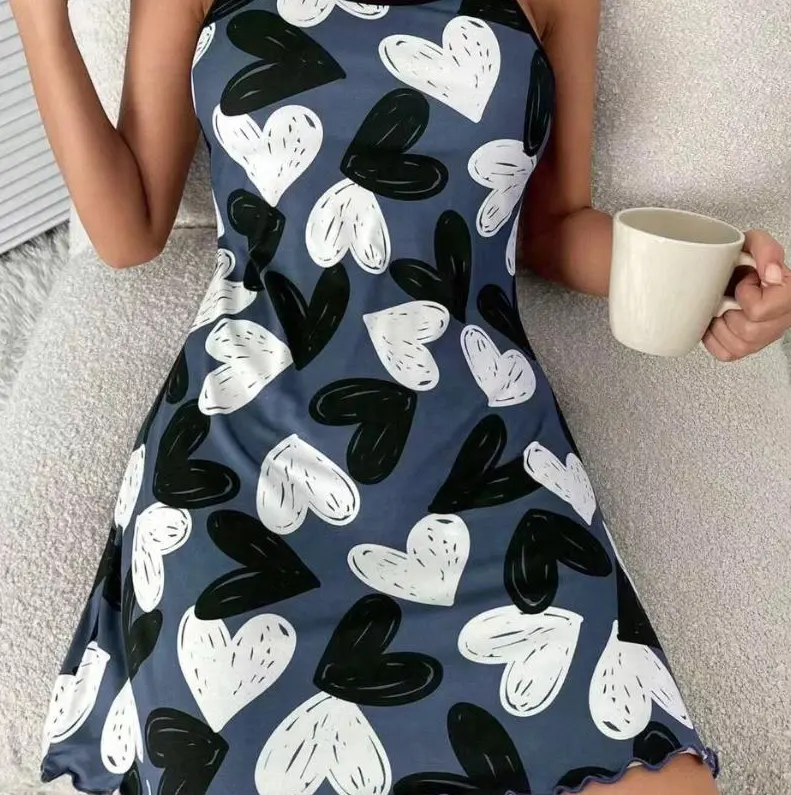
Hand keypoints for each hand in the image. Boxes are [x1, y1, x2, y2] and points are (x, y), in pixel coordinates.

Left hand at [702, 229, 789, 361]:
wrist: (737, 269)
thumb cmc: (746, 258)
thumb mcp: (754, 242)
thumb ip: (766, 250)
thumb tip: (771, 274)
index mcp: (789, 295)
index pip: (760, 311)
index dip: (745, 296)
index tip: (744, 282)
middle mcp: (783, 319)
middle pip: (748, 331)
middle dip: (730, 312)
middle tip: (730, 297)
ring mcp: (766, 335)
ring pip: (738, 346)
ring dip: (722, 326)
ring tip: (724, 308)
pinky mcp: (748, 347)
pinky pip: (727, 354)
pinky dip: (714, 339)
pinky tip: (717, 322)